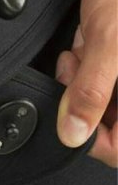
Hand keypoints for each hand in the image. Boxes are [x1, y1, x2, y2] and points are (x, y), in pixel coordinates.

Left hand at [55, 0, 116, 167]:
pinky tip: (84, 50)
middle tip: (79, 72)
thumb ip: (91, 91)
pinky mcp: (114, 70)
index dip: (94, 141)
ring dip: (80, 83)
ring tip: (83, 54)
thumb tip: (74, 134)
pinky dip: (81, 70)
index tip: (70, 118)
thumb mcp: (108, 43)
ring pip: (94, 105)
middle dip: (82, 101)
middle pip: (105, 125)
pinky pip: (92, 84)